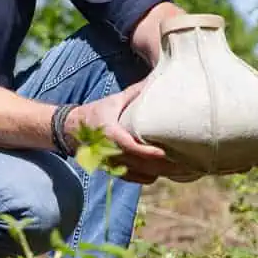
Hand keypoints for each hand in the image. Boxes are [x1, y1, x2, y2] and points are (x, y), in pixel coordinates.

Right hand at [67, 82, 198, 183]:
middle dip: (162, 166)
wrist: (71, 131)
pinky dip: (150, 177)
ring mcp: (112, 164)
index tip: (164, 153)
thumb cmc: (96, 112)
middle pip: (139, 165)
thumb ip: (135, 92)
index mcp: (110, 133)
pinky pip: (135, 179)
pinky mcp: (114, 171)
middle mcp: (110, 152)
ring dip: (159, 173)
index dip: (147, 152)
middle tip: (186, 162)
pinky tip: (165, 172)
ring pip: (140, 175)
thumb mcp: (114, 100)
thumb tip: (156, 78)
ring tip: (181, 168)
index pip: (130, 147)